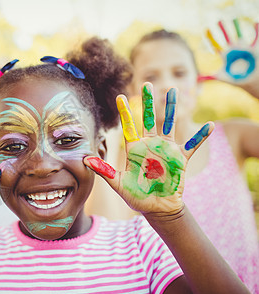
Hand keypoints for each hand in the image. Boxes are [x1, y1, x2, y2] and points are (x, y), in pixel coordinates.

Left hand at [84, 82, 213, 214]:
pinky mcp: (180, 159)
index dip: (125, 111)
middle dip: (149, 102)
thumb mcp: (118, 183)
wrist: (156, 208)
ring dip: (172, 108)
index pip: (129, 126)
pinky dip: (200, 136)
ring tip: (173, 90)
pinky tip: (209, 125)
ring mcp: (166, 150)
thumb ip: (104, 170)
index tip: (120, 96)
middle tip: (148, 84)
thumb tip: (85, 159)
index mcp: (135, 149)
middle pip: (150, 119)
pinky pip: (192, 145)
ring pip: (169, 124)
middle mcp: (150, 145)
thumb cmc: (136, 196)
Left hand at [200, 18, 258, 97]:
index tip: (206, 30)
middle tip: (218, 21)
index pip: (215, 45)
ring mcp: (243, 48)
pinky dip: (256, 31)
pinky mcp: (253, 49)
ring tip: (233, 18)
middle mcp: (234, 49)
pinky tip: (256, 22)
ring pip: (239, 34)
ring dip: (236, 27)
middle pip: (226, 37)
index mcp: (226, 55)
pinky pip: (255, 38)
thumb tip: (196, 79)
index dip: (210, 38)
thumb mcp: (222, 77)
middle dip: (222, 29)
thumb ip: (209, 77)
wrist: (251, 80)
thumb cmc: (238, 79)